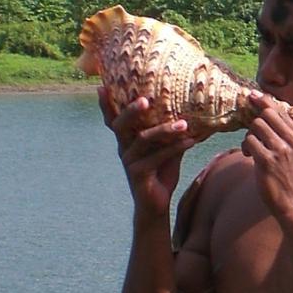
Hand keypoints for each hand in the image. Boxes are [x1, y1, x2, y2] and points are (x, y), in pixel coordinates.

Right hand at [99, 88, 195, 219]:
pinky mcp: (138, 174)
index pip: (113, 120)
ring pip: (143, 139)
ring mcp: (129, 162)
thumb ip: (171, 134)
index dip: (106, 105)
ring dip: (165, 130)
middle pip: (121, 125)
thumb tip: (190, 115)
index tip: (101, 87)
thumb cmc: (160, 174)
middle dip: (131, 111)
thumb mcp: (167, 151)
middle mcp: (124, 149)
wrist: (156, 205)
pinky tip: (191, 141)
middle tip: (144, 100)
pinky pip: (157, 157)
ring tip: (184, 124)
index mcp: (126, 141)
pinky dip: (175, 148)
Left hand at [240, 92, 292, 220]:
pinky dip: (246, 147)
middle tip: (252, 131)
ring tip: (251, 148)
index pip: (282, 112)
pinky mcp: (268, 161)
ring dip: (249, 135)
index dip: (266, 103)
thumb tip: (270, 117)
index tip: (253, 95)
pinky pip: (250, 141)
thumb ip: (290, 137)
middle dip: (255, 120)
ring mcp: (282, 151)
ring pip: (257, 126)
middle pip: (268, 115)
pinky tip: (249, 156)